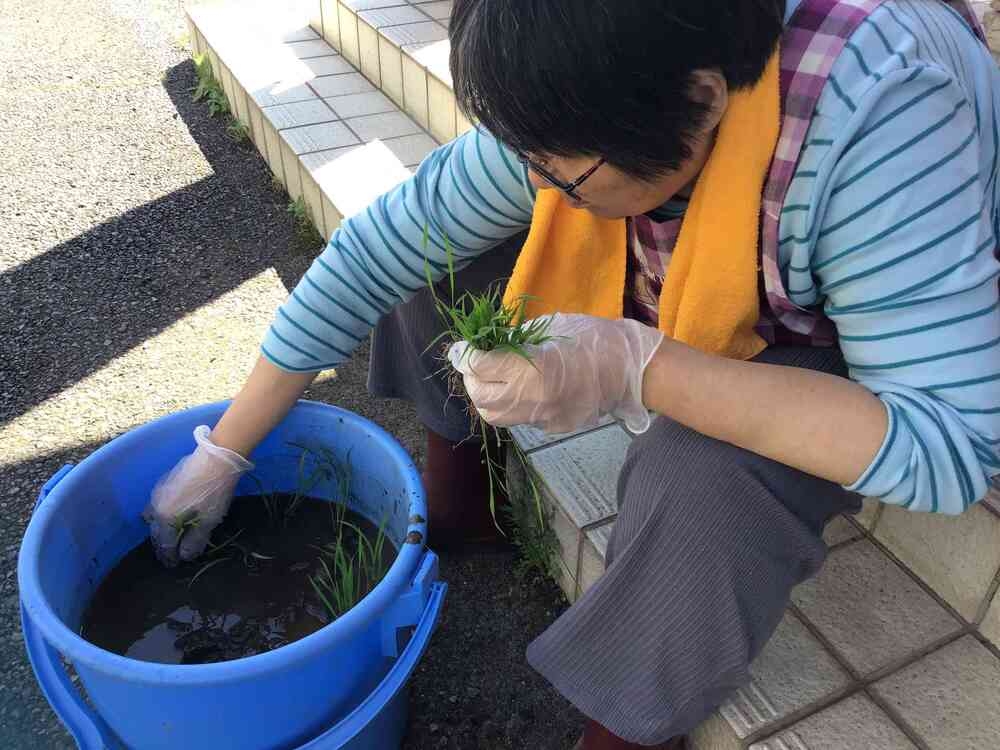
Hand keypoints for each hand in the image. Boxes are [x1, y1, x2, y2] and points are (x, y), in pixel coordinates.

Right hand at [143, 425, 253, 565]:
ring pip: (153, 517)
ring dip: (160, 529)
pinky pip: (157, 505)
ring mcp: (158, 493)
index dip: (169, 556)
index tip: (173, 565)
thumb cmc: (214, 492)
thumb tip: (185, 556)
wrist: (216, 458)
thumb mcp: (209, 520)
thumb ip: (195, 540)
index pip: (165, 544)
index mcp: (165, 518)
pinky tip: (171, 515)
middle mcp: (156, 506)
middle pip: (156, 532)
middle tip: (170, 555)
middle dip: (163, 545)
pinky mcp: (164, 482)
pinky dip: (162, 515)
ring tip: (170, 536)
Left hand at [448, 313, 664, 434]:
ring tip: (494, 378)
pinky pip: (520, 419)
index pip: (479, 368)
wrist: (631, 369)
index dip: (465, 356)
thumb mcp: (550, 329)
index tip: (463, 347)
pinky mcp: (552, 428)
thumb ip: (515, 342)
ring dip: (487, 396)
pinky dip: (513, 403)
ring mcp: (542, 419)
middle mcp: (532, 400)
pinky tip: (524, 388)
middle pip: (481, 398)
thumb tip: (489, 347)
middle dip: (472, 379)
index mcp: (531, 370)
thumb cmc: (593, 338)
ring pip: (495, 416)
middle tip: (477, 364)